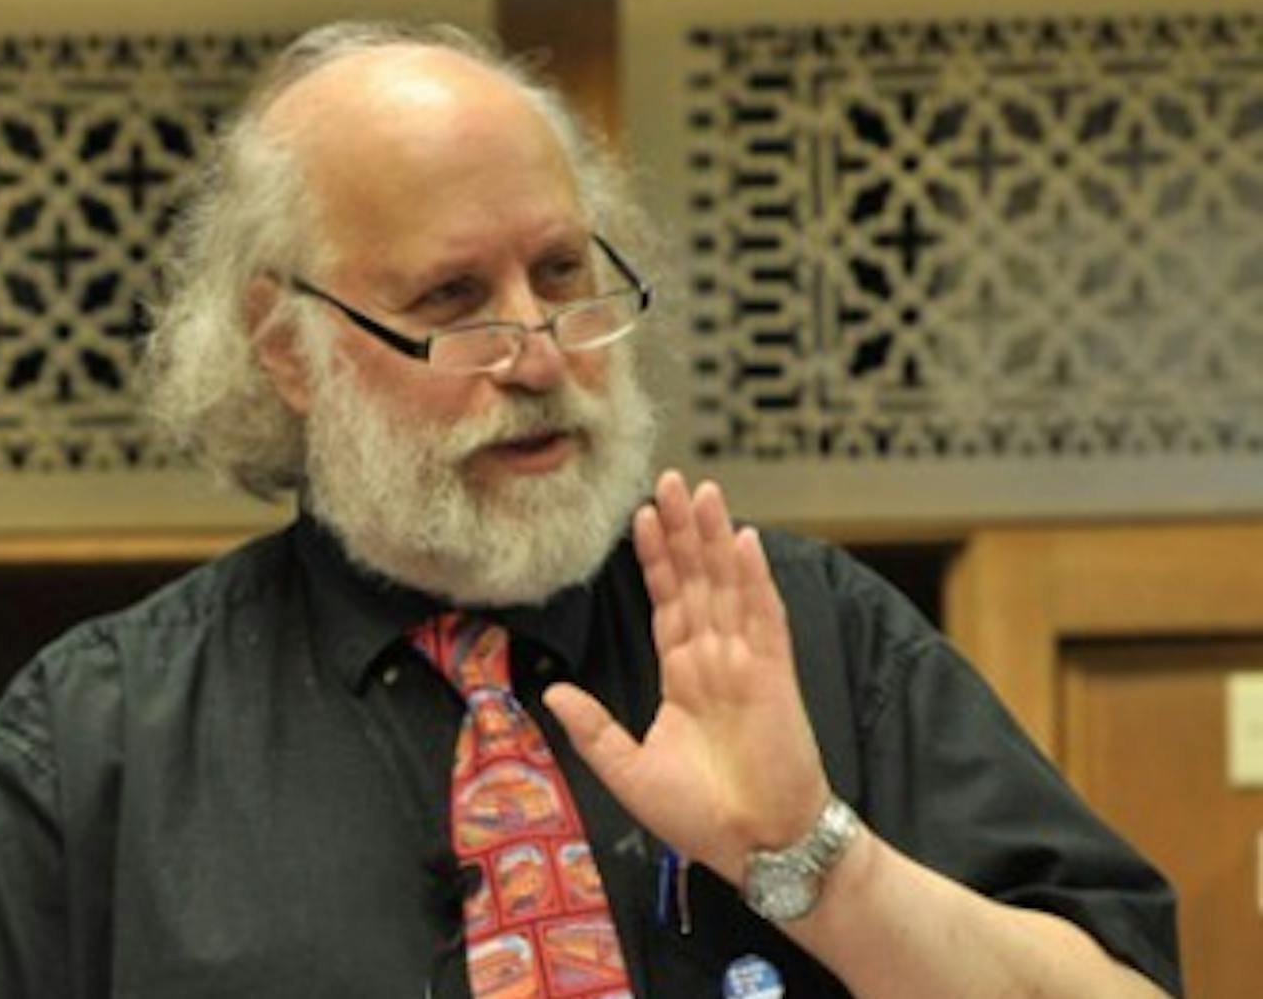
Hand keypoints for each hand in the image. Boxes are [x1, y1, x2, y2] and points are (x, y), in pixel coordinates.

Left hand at [544, 470, 830, 886]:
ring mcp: (746, 662)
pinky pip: (763, 616)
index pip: (665, 602)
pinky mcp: (775, 674)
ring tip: (701, 490)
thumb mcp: (628, 770)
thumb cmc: (701, 817)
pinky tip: (742, 540)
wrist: (757, 848)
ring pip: (726, 585)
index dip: (653, 559)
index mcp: (684, 676)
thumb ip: (593, 728)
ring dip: (713, 537)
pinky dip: (753, 577)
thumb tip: (551, 694)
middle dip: (680, 530)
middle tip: (668, 479)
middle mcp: (715, 660)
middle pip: (695, 580)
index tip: (638, 517)